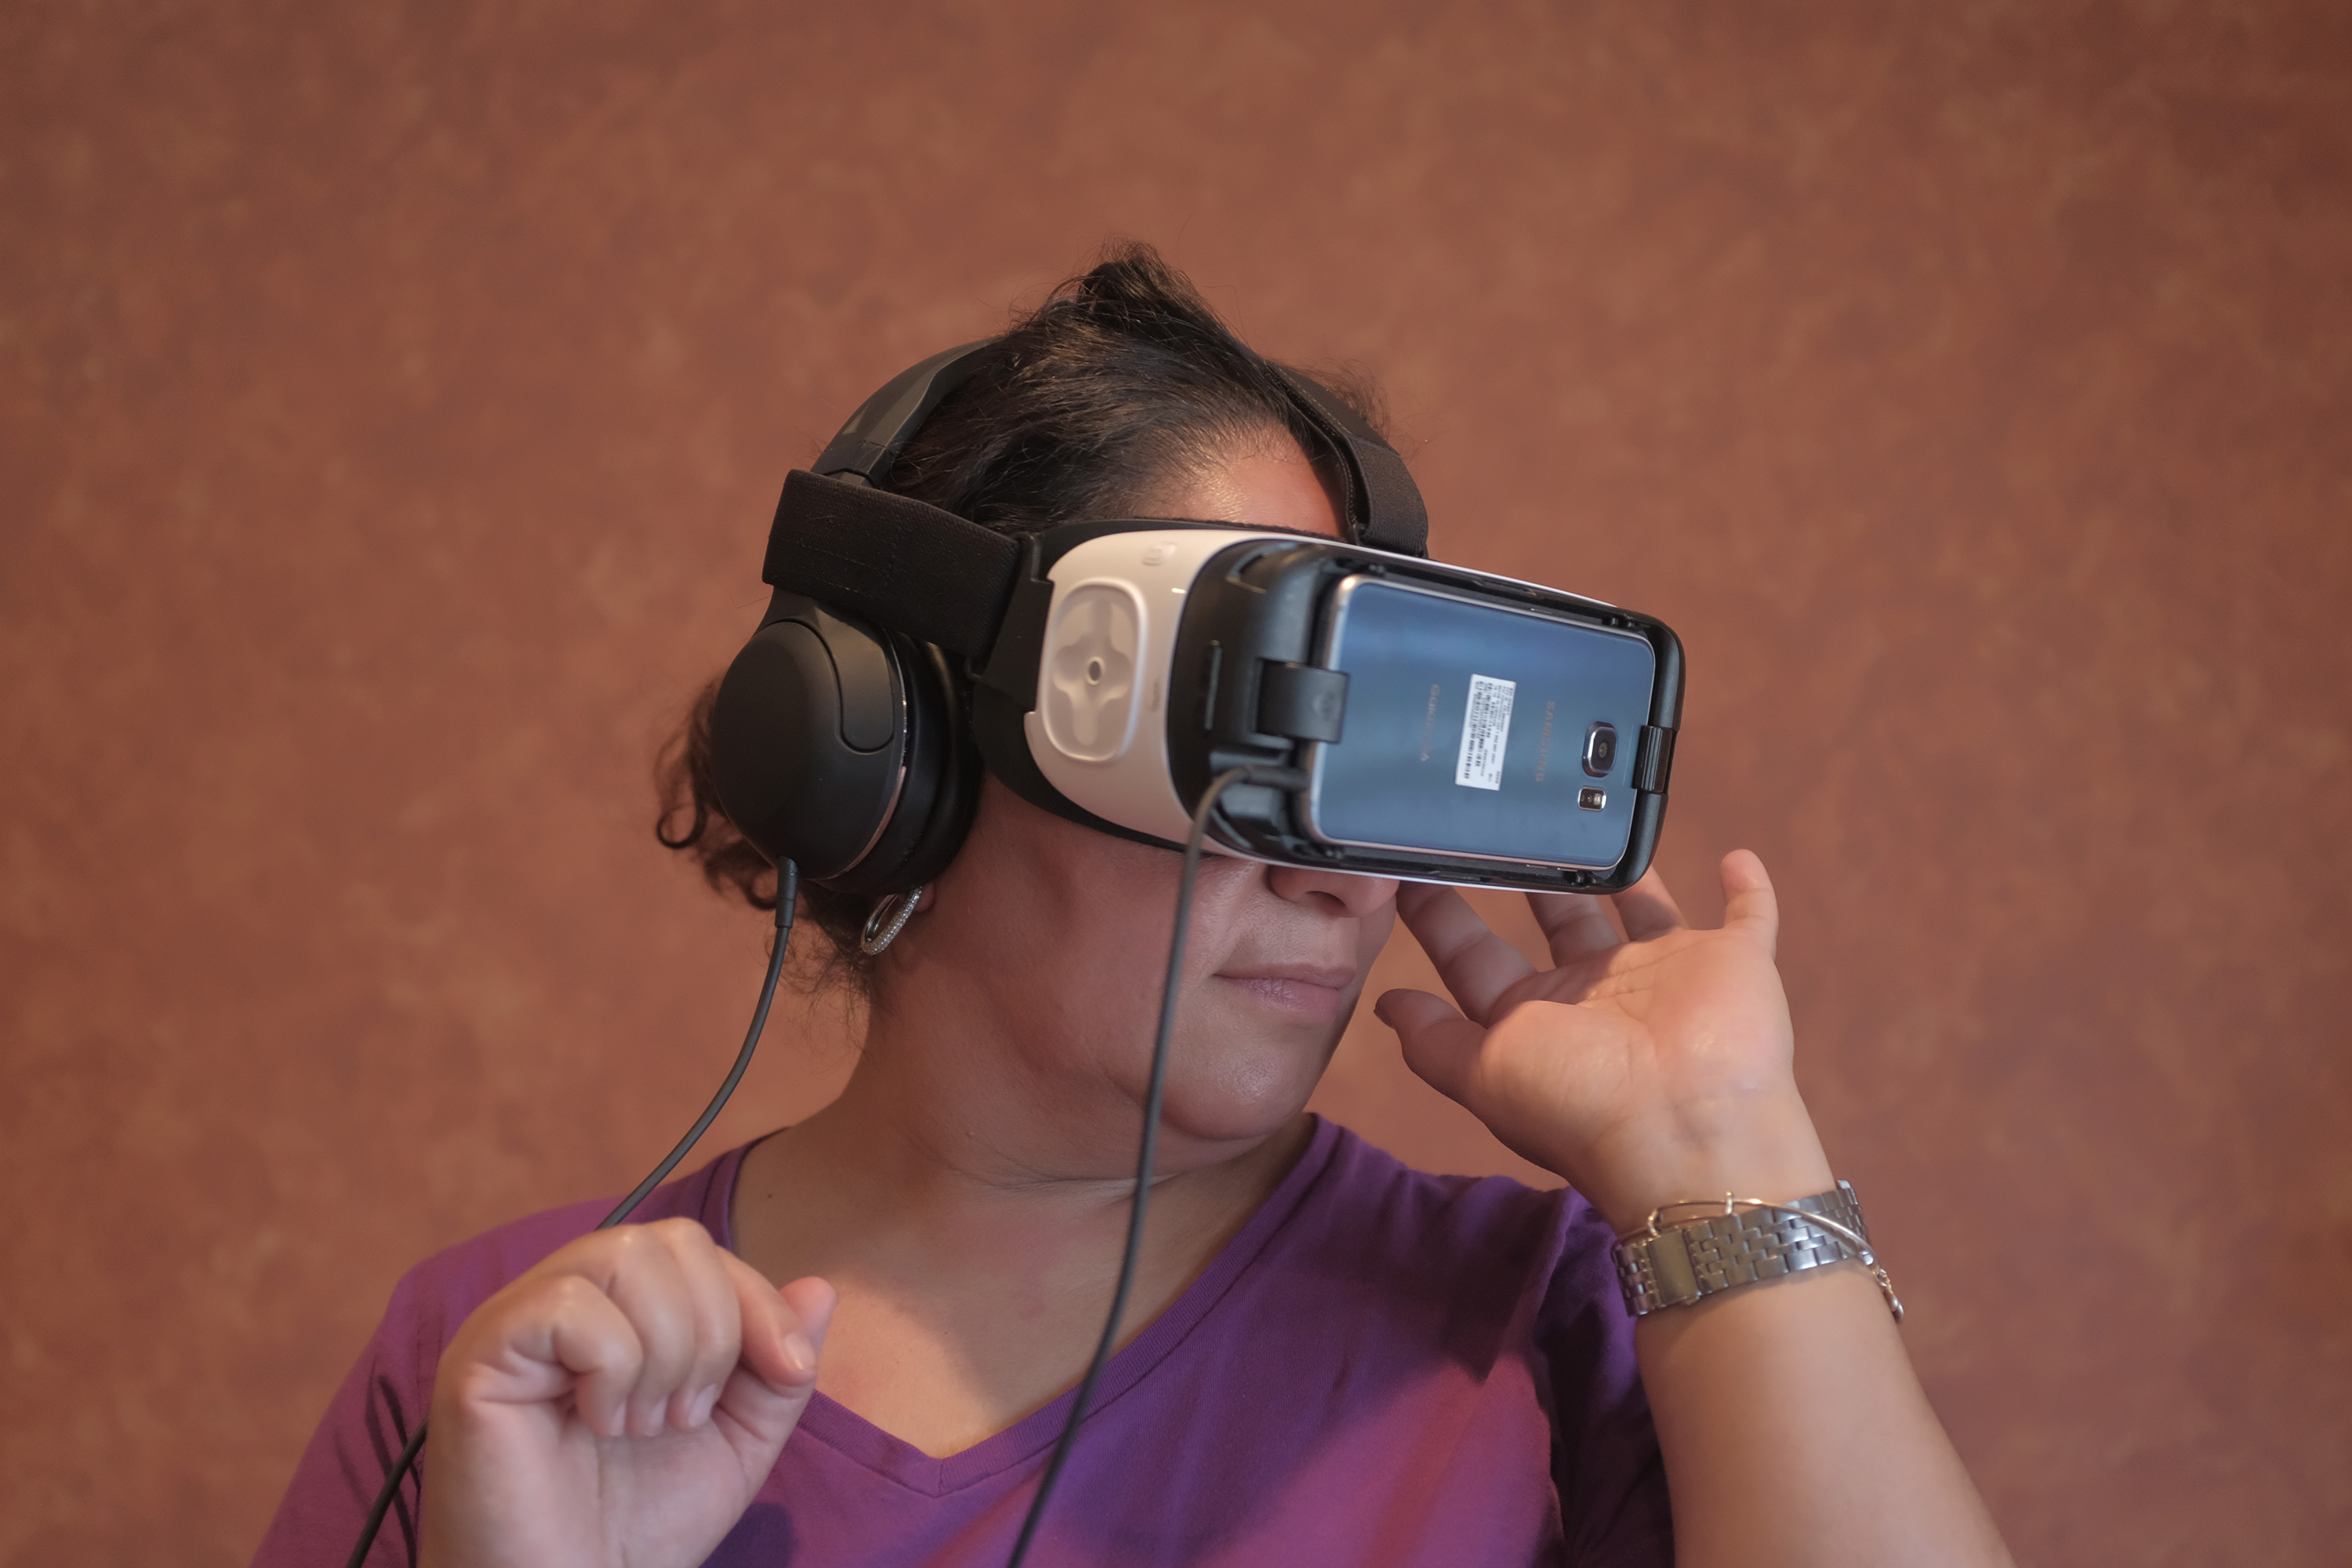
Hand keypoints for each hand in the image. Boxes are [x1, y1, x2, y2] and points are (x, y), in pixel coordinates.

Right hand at [418, 1218, 835, 1567]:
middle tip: (687, 1417)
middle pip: (670, 1239)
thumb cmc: (640, 1526)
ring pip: (624, 1256)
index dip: (759, 1300)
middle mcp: (562, 1298)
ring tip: (643, 1425)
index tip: (789, 1371)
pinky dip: (613, 1369)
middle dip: (713, 1330)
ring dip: (666, 1351)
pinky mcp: (481, 1353)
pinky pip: (571, 1306)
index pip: (700, 1249)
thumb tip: (821, 1288)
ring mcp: (515, 1319)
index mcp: (618, 1309)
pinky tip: (599, 1423)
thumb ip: (776, 1369)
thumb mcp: (737, 1441)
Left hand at [1376, 851, 1832, 1231]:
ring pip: (1642, 907)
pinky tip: (1738, 855)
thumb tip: (1382, 1003)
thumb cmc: (1580, 1105)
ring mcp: (1668, 975)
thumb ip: (1434, 1041)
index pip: (1475, 955)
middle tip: (1496, 810)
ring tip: (1593, 808)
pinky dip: (1749, 890)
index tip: (1408, 858)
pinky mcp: (1733, 961)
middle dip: (1527, 871)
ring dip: (1622, 868)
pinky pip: (1750, 917)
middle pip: (1555, 918)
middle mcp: (1597, 993)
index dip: (1442, 913)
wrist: (1690, 1130)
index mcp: (1535, 1017)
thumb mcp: (1484, 1074)